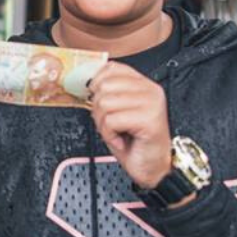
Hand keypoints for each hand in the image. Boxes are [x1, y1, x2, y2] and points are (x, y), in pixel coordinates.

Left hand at [88, 62, 171, 189]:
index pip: (111, 68)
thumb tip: (85, 81)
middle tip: (111, 124)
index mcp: (143, 83)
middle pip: (103, 86)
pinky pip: (111, 121)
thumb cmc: (133, 142)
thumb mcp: (116, 111)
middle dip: (98, 109)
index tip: (99, 102)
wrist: (151, 168)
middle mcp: (150, 89)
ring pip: (104, 103)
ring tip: (117, 133)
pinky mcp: (149, 119)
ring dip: (104, 124)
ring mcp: (151, 103)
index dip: (96, 85)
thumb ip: (105, 93)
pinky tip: (121, 140)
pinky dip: (109, 135)